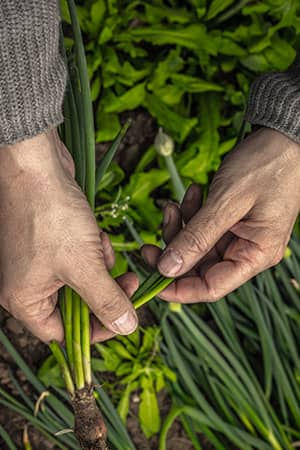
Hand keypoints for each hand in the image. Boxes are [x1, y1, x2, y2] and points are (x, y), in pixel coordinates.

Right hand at [0, 129, 137, 341]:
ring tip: (101, 244)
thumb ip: (106, 300)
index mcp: (23, 299)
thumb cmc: (52, 216)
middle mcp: (26, 284)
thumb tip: (126, 327)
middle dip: (104, 289)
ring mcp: (36, 262)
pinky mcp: (49, 242)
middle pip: (75, 305)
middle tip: (129, 279)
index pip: (63, 334)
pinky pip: (78, 258)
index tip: (124, 317)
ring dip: (100, 265)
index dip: (96, 329)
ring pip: (81, 279)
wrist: (36, 165)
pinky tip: (94, 232)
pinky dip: (92, 249)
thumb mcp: (85, 265)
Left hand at [143, 128, 299, 302]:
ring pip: (197, 245)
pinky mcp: (232, 221)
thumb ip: (196, 238)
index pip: (211, 287)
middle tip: (148, 243)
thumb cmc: (267, 166)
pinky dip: (192, 213)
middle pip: (200, 266)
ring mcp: (240, 236)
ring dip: (181, 227)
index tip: (150, 279)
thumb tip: (167, 268)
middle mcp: (248, 250)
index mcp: (256, 255)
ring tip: (175, 204)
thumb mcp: (226, 203)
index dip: (178, 289)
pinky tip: (192, 194)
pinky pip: (203, 226)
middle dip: (174, 251)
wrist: (283, 137)